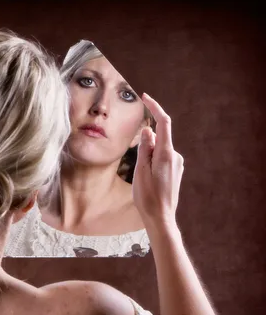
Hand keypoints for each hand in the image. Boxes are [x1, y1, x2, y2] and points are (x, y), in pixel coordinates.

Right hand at [132, 94, 184, 227]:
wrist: (161, 217)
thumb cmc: (147, 197)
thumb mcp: (140, 171)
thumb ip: (145, 149)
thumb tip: (148, 131)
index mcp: (166, 154)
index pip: (163, 123)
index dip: (155, 108)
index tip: (146, 97)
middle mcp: (175, 156)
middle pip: (159, 138)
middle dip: (145, 142)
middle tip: (137, 163)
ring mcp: (177, 164)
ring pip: (159, 150)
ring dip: (147, 156)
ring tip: (142, 178)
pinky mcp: (175, 171)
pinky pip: (161, 158)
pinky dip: (152, 161)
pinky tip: (147, 180)